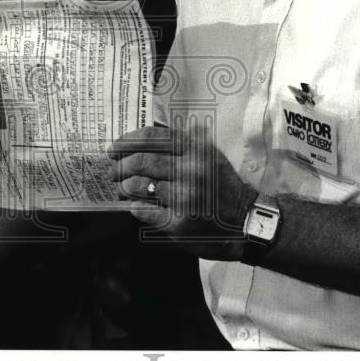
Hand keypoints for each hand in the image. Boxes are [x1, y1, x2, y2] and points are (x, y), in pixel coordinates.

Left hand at [106, 124, 257, 260]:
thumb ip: (183, 144)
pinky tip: (136, 205)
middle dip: (120, 166)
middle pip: (141, 161)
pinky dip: (134, 206)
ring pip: (138, 186)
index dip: (127, 141)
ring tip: (123, 189)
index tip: (114, 148)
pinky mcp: (179, 222)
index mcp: (196, 150)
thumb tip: (144, 140)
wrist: (246, 222)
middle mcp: (190, 170)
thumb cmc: (223, 187)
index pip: (152, 137)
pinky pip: (144, 211)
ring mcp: (184, 197)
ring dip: (124, 187)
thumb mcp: (210, 156)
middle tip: (112, 171)